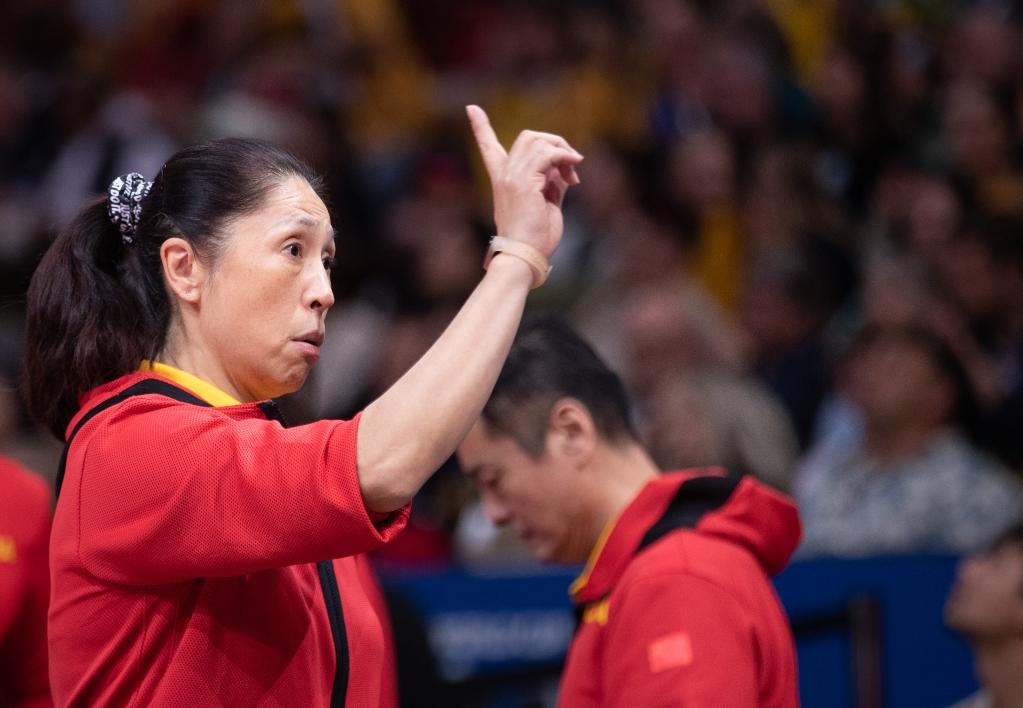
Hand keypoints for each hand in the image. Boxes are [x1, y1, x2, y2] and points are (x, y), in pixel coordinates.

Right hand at [467, 105, 581, 258]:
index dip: (480, 127)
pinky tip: (573, 172)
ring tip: (574, 172)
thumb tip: (565, 169)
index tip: (472, 109)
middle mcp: (504, 174)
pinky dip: (564, 158)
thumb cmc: (535, 237)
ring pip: (538, 141)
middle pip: (528, 137)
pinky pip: (547, 155)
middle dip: (555, 142)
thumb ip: (553, 183)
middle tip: (572, 163)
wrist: (525, 255)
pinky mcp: (524, 182)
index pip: (488, 147)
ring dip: (563, 151)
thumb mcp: (546, 204)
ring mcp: (512, 176)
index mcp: (503, 180)